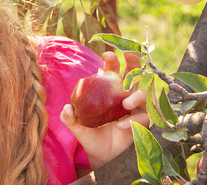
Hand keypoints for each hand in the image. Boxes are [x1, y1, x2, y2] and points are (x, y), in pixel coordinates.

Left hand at [60, 52, 149, 169]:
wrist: (101, 156)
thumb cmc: (90, 136)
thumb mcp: (77, 128)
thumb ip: (69, 118)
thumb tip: (66, 108)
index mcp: (108, 91)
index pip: (112, 70)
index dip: (112, 60)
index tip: (106, 53)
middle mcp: (124, 96)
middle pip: (135, 74)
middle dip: (134, 62)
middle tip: (128, 55)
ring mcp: (135, 108)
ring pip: (143, 94)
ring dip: (136, 96)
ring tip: (125, 104)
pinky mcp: (142, 123)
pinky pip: (142, 118)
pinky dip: (132, 120)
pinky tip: (120, 125)